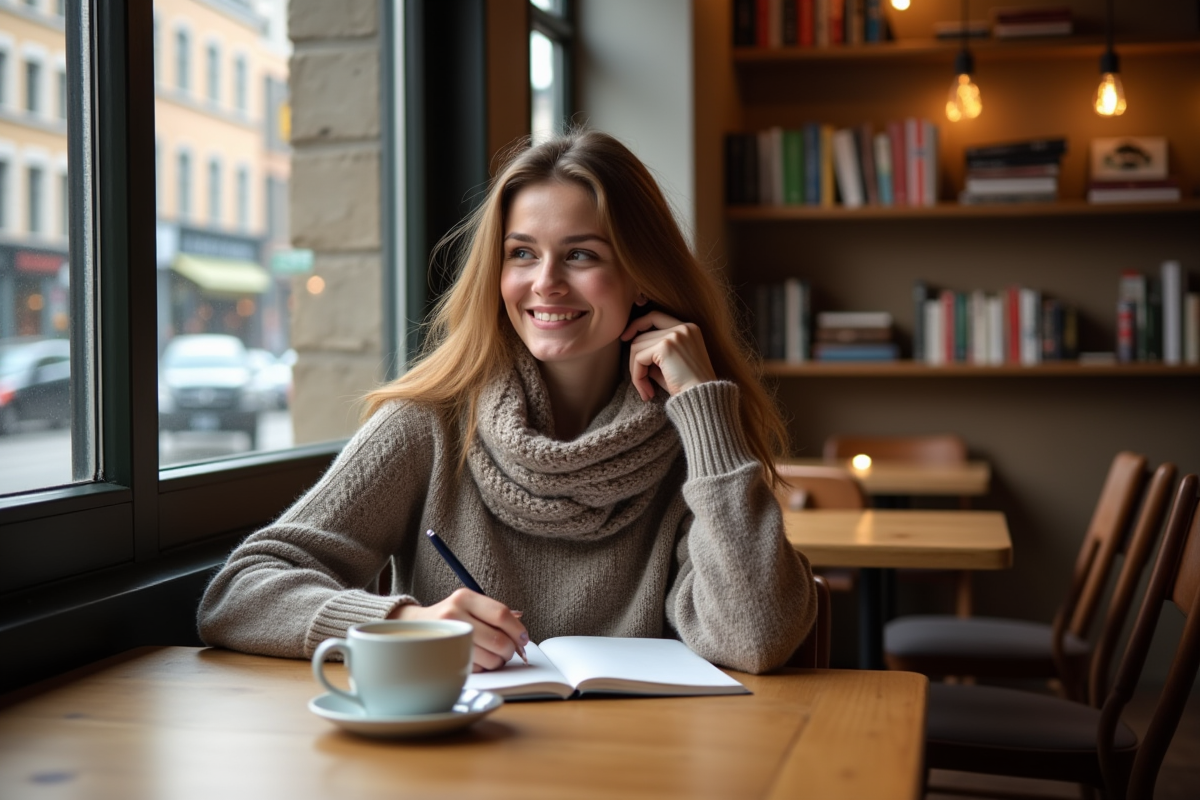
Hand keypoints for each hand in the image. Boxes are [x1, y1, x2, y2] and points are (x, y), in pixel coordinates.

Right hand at [390, 588, 528, 671]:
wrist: (413, 627)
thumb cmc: (449, 617)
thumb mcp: (469, 605)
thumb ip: (495, 613)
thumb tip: (521, 629)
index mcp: (465, 597)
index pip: (501, 614)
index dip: (517, 629)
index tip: (523, 639)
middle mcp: (454, 614)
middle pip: (498, 639)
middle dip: (510, 650)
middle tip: (509, 651)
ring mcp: (447, 636)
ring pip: (489, 658)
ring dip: (497, 662)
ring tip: (492, 656)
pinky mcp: (442, 656)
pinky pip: (475, 668)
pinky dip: (482, 668)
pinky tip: (475, 659)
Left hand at [621, 310, 717, 400]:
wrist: (703, 399)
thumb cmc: (689, 387)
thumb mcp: (672, 365)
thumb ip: (655, 354)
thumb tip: (633, 349)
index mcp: (689, 328)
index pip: (655, 316)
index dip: (637, 324)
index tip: (625, 338)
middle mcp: (683, 327)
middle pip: (643, 335)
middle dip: (636, 361)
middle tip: (641, 383)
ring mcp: (674, 335)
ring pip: (637, 346)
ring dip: (636, 372)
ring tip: (646, 390)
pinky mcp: (666, 346)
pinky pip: (639, 359)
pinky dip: (638, 377)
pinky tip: (647, 392)